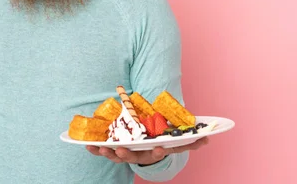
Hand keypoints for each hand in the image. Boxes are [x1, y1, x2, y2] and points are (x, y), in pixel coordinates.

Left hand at [86, 137, 208, 164]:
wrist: (147, 149)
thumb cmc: (161, 141)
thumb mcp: (176, 141)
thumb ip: (191, 141)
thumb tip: (208, 139)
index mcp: (153, 151)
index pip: (157, 154)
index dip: (158, 153)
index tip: (159, 148)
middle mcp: (139, 155)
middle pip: (132, 157)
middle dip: (125, 154)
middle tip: (120, 150)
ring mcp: (126, 154)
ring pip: (116, 157)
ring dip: (108, 153)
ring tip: (101, 148)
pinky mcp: (113, 150)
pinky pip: (104, 151)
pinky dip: (96, 149)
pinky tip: (87, 145)